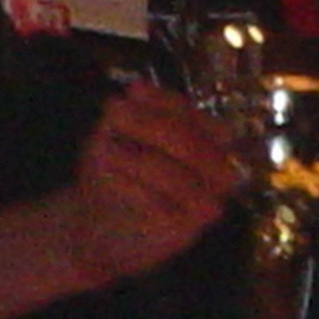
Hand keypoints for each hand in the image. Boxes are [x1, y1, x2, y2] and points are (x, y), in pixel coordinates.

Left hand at [70, 81, 243, 289]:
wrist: (99, 231)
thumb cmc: (117, 177)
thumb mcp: (120, 137)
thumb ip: (136, 112)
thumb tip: (138, 87)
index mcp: (209, 143)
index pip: (193, 115)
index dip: (163, 102)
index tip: (128, 95)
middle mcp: (219, 171)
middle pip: (188, 141)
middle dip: (147, 126)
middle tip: (112, 118)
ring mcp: (208, 202)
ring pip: (176, 176)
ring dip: (135, 160)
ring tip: (102, 152)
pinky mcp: (188, 230)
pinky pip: (161, 206)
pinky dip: (131, 189)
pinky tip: (110, 180)